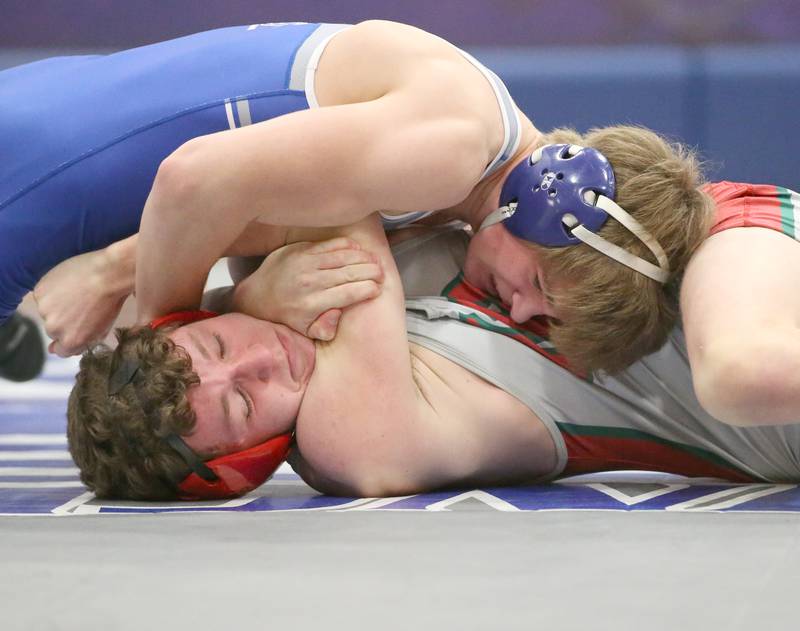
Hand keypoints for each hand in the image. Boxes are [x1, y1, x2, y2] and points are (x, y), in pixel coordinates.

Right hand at [33, 249, 129, 355]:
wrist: (109, 273)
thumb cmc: (111, 301)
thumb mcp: (101, 329)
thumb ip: (80, 342)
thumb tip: (52, 349)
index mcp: (71, 341)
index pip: (61, 350)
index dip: (70, 336)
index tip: (77, 326)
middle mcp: (54, 328)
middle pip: (54, 330)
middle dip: (64, 320)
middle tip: (80, 305)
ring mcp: (44, 309)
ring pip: (47, 312)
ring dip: (57, 304)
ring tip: (76, 292)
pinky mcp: (40, 291)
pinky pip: (43, 295)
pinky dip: (52, 290)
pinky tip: (68, 283)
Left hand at [232, 237, 382, 339]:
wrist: (257, 295)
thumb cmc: (286, 315)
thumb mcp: (304, 330)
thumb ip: (325, 327)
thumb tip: (340, 315)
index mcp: (312, 303)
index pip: (348, 293)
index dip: (367, 289)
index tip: (378, 289)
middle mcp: (309, 281)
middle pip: (349, 273)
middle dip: (370, 272)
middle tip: (382, 274)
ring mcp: (304, 263)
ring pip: (342, 257)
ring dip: (362, 257)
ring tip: (375, 261)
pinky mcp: (300, 250)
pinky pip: (329, 245)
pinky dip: (346, 245)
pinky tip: (358, 248)